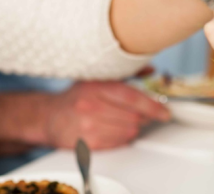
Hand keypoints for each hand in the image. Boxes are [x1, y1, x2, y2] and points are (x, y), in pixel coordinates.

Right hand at [43, 80, 169, 149]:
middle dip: (144, 117)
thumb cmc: (76, 96)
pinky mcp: (87, 144)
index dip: (153, 106)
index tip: (165, 112)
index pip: (131, 97)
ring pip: (128, 131)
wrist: (49, 116)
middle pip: (133, 117)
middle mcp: (90, 106)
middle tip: (145, 114)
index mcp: (96, 87)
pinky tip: (116, 129)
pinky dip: (123, 137)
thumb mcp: (97, 78)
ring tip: (126, 120)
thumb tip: (151, 70)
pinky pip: (118, 143)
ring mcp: (88, 127)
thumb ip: (127, 73)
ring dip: (134, 127)